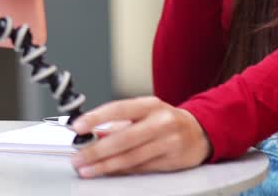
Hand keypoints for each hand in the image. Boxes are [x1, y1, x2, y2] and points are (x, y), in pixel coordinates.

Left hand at [68, 96, 211, 177]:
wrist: (200, 132)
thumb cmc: (166, 121)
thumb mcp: (144, 112)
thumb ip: (119, 123)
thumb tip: (92, 134)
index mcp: (150, 105)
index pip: (119, 109)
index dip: (96, 118)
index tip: (78, 127)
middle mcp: (160, 122)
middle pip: (123, 138)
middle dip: (96, 150)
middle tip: (78, 157)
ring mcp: (167, 142)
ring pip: (131, 157)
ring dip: (105, 165)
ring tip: (87, 169)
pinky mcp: (171, 161)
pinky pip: (140, 168)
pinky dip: (121, 171)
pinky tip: (107, 172)